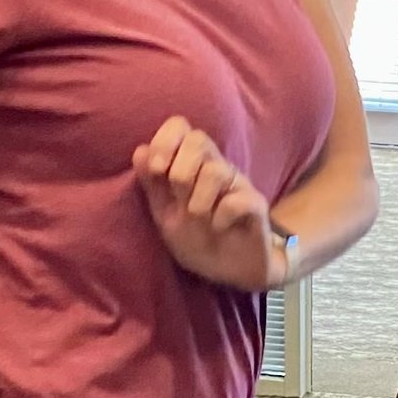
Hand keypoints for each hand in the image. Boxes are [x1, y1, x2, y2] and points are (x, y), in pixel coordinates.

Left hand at [133, 117, 281, 289]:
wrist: (230, 271)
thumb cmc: (198, 239)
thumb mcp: (165, 214)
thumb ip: (152, 185)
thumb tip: (140, 150)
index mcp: (192, 164)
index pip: (180, 127)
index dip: (165, 140)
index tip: (157, 169)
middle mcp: (216, 167)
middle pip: (199, 139)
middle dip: (181, 171)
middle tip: (179, 198)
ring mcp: (238, 185)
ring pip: (216, 171)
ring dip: (199, 201)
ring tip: (199, 219)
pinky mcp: (256, 205)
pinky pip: (238, 200)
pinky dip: (222, 217)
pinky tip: (220, 228)